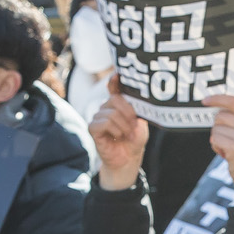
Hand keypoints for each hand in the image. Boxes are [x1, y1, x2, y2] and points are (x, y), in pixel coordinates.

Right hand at [89, 74, 147, 191]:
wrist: (128, 159)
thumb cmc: (134, 140)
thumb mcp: (140, 123)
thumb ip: (136, 110)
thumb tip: (133, 98)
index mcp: (119, 104)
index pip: (114, 88)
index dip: (114, 81)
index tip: (117, 75)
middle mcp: (107, 107)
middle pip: (115, 100)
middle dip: (128, 113)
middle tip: (133, 126)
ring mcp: (98, 117)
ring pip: (111, 113)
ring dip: (123, 126)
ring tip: (126, 135)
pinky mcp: (92, 128)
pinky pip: (103, 123)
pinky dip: (114, 130)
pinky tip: (117, 136)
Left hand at [204, 93, 233, 203]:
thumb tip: (215, 107)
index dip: (218, 99)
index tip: (205, 101)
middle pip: (220, 115)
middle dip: (219, 127)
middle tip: (230, 140)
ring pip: (215, 128)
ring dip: (217, 138)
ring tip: (229, 148)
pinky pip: (214, 139)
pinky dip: (216, 146)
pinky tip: (226, 153)